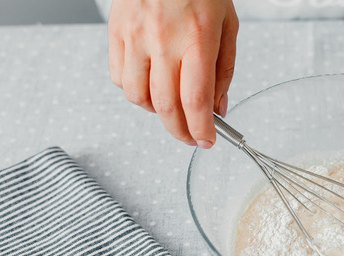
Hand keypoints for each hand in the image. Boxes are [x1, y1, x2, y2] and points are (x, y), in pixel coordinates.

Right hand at [108, 0, 238, 146]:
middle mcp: (163, 40)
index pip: (196, 99)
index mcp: (197, 38)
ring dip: (156, 112)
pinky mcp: (116, 32)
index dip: (201, 128)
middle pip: (165, 106)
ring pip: (137, 97)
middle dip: (180, 131)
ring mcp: (135, 36)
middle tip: (190, 137)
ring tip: (171, 107)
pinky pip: (119, 78)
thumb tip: (217, 109)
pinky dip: (134, 91)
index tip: (207, 141)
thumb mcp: (227, 26)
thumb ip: (223, 70)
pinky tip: (150, 85)